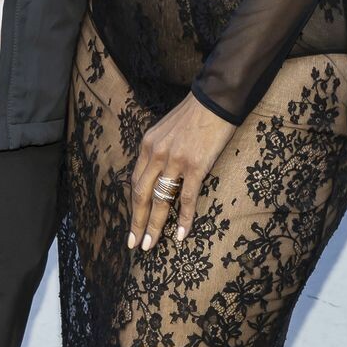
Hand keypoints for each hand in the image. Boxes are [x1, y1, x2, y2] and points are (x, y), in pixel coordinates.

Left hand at [127, 93, 235, 251]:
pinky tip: (180, 235)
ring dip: (154, 226)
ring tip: (149, 246)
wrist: (215, 100)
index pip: (136, 182)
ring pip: (160, 200)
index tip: (131, 224)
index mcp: (148, 145)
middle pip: (141, 195)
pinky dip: (182, 219)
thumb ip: (158, 151)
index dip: (133, 206)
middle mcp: (157, 154)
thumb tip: (157, 173)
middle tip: (134, 244)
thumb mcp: (165, 130)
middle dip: (136, 222)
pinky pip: (186, 198)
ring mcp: (175, 160)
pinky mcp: (195, 166)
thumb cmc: (193, 114)